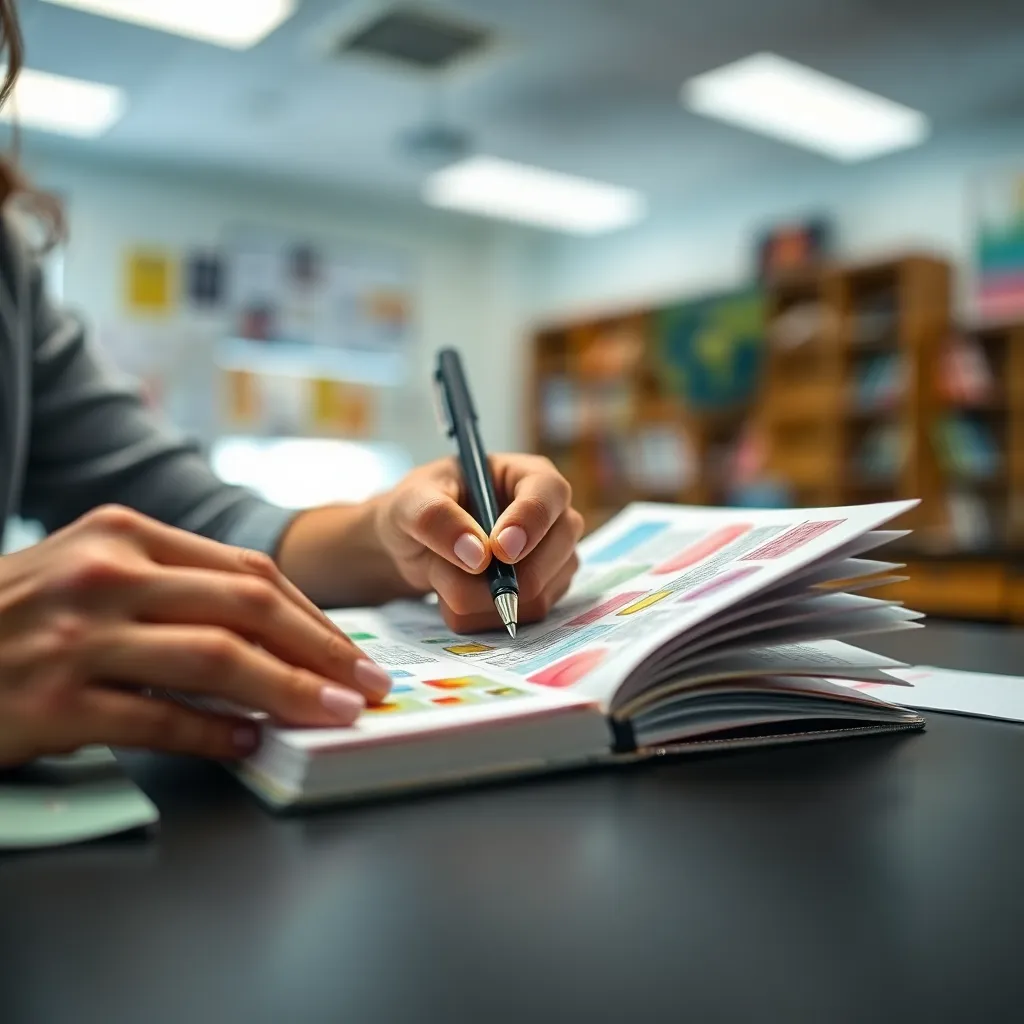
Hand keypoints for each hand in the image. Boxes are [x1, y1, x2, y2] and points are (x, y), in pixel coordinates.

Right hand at [0, 506, 392, 767]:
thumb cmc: (19, 613)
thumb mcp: (91, 571)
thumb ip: (174, 588)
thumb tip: (274, 632)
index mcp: (125, 534)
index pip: (248, 572)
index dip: (314, 615)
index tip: (352, 650)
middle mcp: (107, 575)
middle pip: (248, 608)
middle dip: (323, 651)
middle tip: (366, 686)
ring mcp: (78, 637)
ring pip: (216, 660)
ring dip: (289, 691)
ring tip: (332, 715)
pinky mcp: (53, 701)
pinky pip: (157, 720)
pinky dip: (213, 734)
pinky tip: (247, 743)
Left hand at [376, 454, 583, 632]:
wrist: (414, 546)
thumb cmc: (418, 508)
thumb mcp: (410, 502)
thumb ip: (436, 519)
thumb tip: (478, 556)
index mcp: (527, 476)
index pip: (549, 494)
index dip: (529, 524)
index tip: (500, 552)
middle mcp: (552, 516)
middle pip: (557, 553)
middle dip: (502, 577)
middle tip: (449, 572)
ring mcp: (554, 558)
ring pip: (538, 596)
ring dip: (480, 599)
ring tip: (445, 576)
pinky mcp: (545, 592)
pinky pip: (523, 619)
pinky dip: (481, 616)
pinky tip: (457, 595)